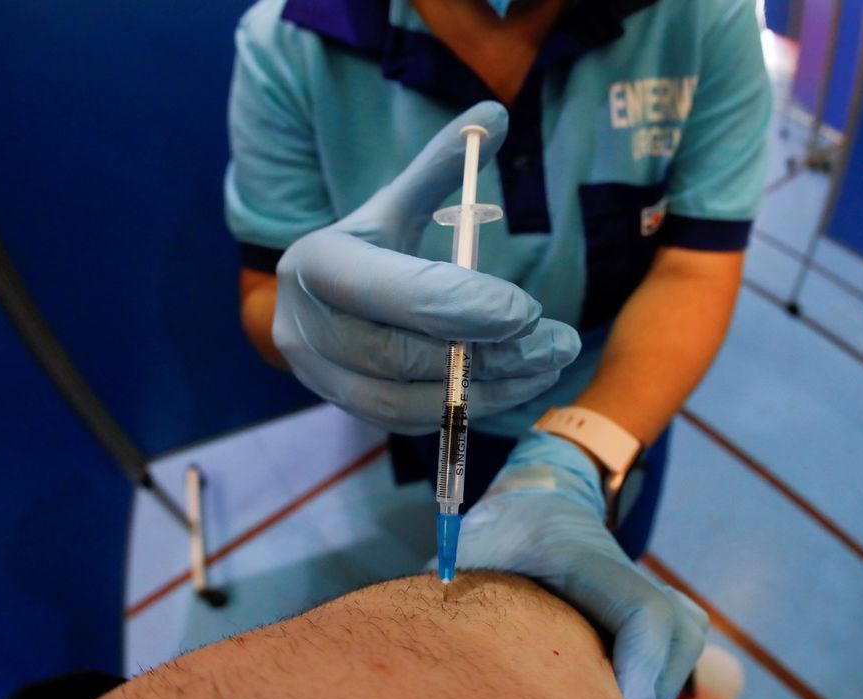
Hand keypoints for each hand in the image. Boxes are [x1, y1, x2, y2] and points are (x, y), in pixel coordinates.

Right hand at [273, 101, 579, 433]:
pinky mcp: (343, 408)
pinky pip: (409, 419)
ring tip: (546, 366)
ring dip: (487, 388)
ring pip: (408, 398)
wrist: (316, 301)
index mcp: (319, 261)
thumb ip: (442, 164)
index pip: (396, 291)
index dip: (467, 306)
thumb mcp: (397, 203)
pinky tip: (513, 384)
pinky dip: (465, 407)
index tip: (530, 310)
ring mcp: (319, 375)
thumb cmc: (368, 245)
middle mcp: (306, 325)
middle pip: (403, 354)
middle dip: (489, 353)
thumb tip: (495, 113)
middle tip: (556, 344)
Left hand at [444, 429, 708, 698]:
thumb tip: (436, 638)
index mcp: (581, 554)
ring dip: (661, 684)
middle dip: (654, 691)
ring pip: (684, 635)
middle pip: (676, 629)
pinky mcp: (644, 598)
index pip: (641, 610)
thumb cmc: (496, 529)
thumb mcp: (466, 549)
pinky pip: (678, 638)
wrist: (535, 496)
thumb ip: (453, 585)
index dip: (642, 668)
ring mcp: (639, 581)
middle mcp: (621, 568)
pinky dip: (661, 674)